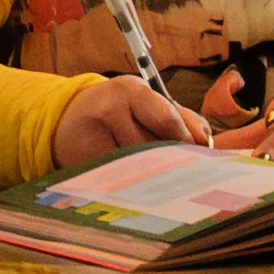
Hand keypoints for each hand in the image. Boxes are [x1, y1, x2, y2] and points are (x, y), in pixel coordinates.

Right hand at [47, 71, 215, 169]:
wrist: (67, 122)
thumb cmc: (119, 113)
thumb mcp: (147, 104)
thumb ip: (181, 117)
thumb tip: (206, 140)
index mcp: (131, 90)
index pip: (166, 118)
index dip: (186, 141)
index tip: (197, 154)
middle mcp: (109, 109)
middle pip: (154, 146)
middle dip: (170, 160)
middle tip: (181, 172)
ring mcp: (94, 136)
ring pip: (139, 166)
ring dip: (152, 174)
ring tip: (154, 175)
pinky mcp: (85, 162)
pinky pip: (120, 179)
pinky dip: (132, 184)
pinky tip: (133, 181)